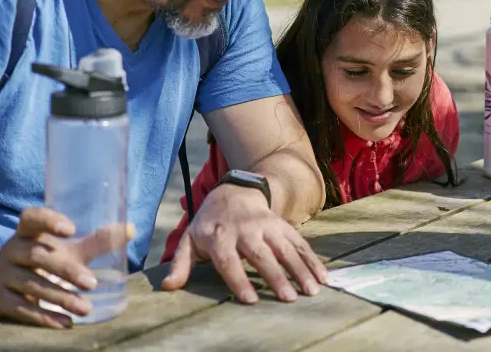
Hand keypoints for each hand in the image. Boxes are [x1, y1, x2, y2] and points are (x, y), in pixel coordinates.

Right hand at [0, 207, 132, 327]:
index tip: (71, 230)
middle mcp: (11, 250)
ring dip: (60, 297)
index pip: (31, 217)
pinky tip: (66, 323)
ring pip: (31, 284)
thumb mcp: (66, 251)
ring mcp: (2, 275)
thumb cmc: (42, 262)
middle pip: (36, 256)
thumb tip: (131, 229)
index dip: (48, 220)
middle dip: (65, 270)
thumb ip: (95, 242)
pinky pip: (21, 308)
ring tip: (86, 308)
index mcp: (28, 233)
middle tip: (91, 283)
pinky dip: (44, 317)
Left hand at [162, 183, 328, 303]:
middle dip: (277, 277)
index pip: (229, 260)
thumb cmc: (210, 223)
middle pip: (263, 255)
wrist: (235, 190)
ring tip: (311, 290)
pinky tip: (322, 276)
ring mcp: (267, 226)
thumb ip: (181, 263)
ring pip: (286, 249)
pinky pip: (300, 243)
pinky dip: (312, 259)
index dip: (239, 280)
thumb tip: (168, 287)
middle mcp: (246, 230)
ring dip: (301, 270)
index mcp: (220, 236)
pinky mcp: (283, 225)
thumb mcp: (190, 239)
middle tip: (289, 298)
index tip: (251, 300)